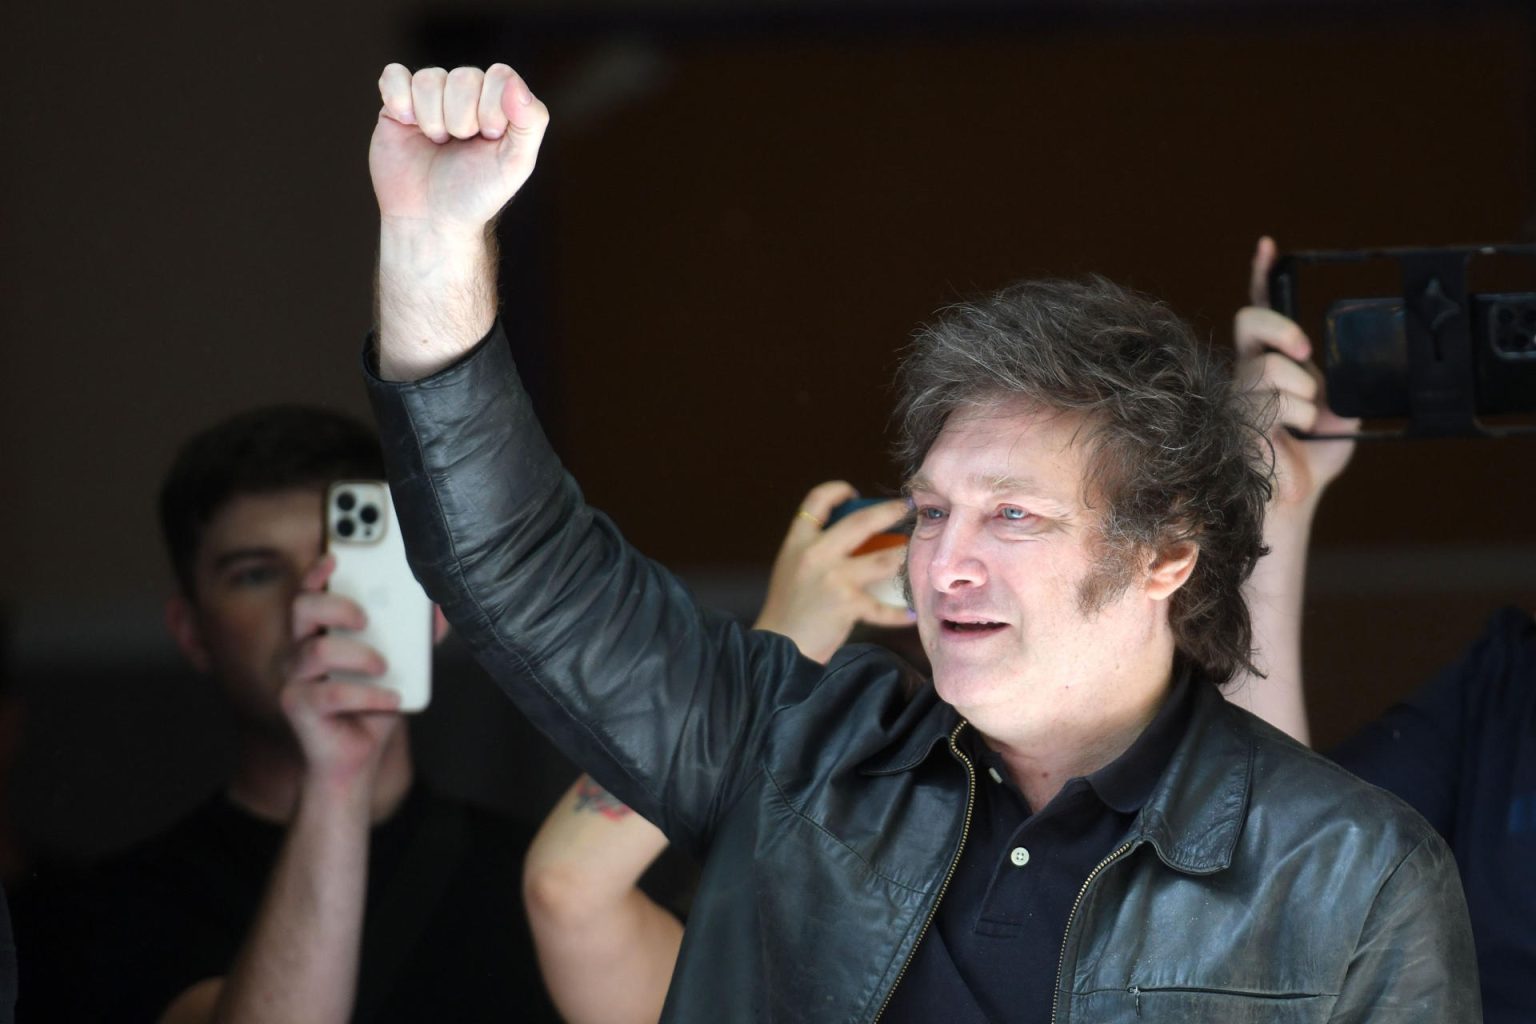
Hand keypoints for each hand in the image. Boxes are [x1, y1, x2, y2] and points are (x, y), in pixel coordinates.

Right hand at [282, 556, 403, 789]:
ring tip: (383, 666)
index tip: (336, 557)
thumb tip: (441, 610)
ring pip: (318, 649)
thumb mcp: (403, 665)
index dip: (318, 572)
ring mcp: (295, 678)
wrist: (361, 756)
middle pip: (303, 608)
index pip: (311, 591)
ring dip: (359, 655)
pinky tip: (391, 700)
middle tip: (366, 618)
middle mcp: (301, 649)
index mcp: (322, 631)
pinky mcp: (298, 707)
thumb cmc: (376, 703)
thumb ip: (416, 636)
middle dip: (337, 604)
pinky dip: (369, 695)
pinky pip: (331, 693)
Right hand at [370, 63, 549, 233]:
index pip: (500, 76)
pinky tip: (407, 124)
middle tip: (459, 146)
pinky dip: (399, 98)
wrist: (431, 220)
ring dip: (432, 118)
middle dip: (462, 120)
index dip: (492, 108)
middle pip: (464, 77)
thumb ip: (531, 122)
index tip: (489, 137)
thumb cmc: (476, 193)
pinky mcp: (396, 105)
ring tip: (436, 143)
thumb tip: (514, 83)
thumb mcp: (516, 164)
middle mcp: (465, 95)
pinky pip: (393, 76)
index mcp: (497, 102)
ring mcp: (429, 98)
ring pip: (429, 79)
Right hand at [753, 481, 913, 663]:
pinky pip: (883, 607)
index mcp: (798, 542)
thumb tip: (852, 537)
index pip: (816, 501)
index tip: (854, 492)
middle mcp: (815, 554)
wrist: (777, 647)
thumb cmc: (786, 611)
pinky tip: (909, 613)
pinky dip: (899, 612)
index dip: (837, 490)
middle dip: (890, 510)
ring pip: (884, 559)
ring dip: (905, 555)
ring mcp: (833, 578)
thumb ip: (815, 550)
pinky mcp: (847, 604)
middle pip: (861, 521)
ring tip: (917, 552)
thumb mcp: (791, 568)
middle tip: (907, 506)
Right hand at [1237, 236, 1358, 511]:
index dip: (1263, 277)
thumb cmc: (1309, 459)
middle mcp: (1246, 371)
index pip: (1261, 312)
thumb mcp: (1339, 413)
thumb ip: (1341, 386)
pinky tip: (1293, 434)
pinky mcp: (1234, 413)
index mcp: (1269, 364)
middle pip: (1251, 319)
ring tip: (1304, 422)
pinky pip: (1275, 395)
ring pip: (1273, 365)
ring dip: (1304, 393)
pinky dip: (1299, 414)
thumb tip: (1354, 371)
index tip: (1269, 246)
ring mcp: (1236, 391)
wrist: (1292, 498)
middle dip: (1281, 326)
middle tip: (1306, 352)